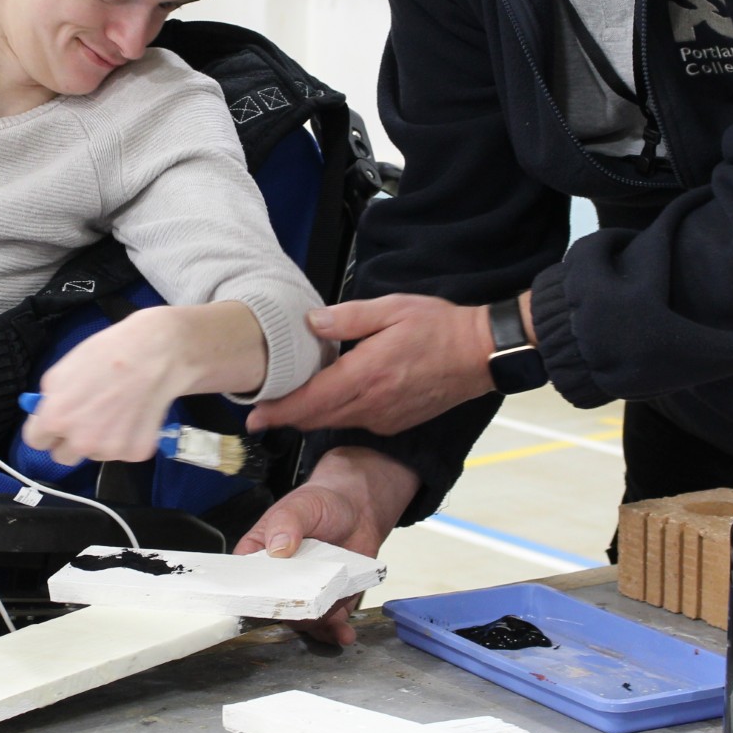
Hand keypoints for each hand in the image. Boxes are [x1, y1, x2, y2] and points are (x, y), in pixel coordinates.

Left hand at [22, 302, 266, 465]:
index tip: (54, 423)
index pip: (35, 442)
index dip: (45, 430)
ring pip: (94, 453)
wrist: (156, 354)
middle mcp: (80, 442)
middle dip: (70, 440)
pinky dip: (127, 438)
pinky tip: (134, 414)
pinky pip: (122, 451)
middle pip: (63, 456)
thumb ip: (49, 399)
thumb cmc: (107, 353)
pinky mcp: (135, 453)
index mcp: (55, 419)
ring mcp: (109, 450)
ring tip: (116, 408)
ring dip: (100, 438)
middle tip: (87, 418)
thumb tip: (44, 415)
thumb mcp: (62, 370)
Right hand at [234, 447, 419, 645]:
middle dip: (290, 614)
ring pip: (302, 620)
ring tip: (333, 625)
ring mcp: (306, 593)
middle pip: (275, 606)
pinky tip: (343, 633)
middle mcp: (280, 579)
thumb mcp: (300, 506)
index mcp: (259, 555)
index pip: (245, 580)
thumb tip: (277, 547)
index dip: (250, 594)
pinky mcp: (329, 601)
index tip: (262, 604)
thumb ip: (286, 523)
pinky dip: (335, 631)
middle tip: (306, 614)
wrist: (358, 508)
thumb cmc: (320, 502)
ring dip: (317, 625)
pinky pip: (328, 623)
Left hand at [246, 294, 498, 436]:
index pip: (311, 401)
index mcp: (367, 375)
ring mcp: (384, 417)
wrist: (479, 354)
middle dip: (286, 416)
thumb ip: (348, 317)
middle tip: (261, 410)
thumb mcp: (391, 309)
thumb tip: (311, 323)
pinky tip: (330, 398)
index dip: (279, 411)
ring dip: (309, 416)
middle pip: (316, 419)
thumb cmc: (439, 327)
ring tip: (287, 403)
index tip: (254, 416)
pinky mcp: (394, 422)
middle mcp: (373, 404)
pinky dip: (335, 414)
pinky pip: (355, 422)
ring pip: (333, 423)